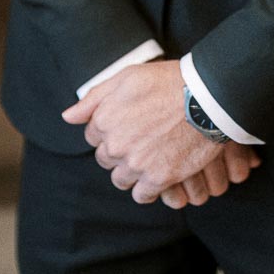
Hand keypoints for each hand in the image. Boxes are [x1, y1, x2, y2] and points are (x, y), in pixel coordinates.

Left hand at [62, 60, 258, 204]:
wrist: (205, 98)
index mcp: (105, 118)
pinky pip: (141, 195)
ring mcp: (136, 163)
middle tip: (139, 139)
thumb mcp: (125, 78)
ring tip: (147, 157)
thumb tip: (68, 117)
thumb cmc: (167, 82)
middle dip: (118, 150)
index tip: (126, 125)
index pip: (93, 135)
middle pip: (105, 158)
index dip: (109, 130)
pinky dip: (145, 189)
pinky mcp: (159, 178)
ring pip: (120, 179)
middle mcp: (116, 144)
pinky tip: (155, 176)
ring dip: (130, 171)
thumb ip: (93, 98)